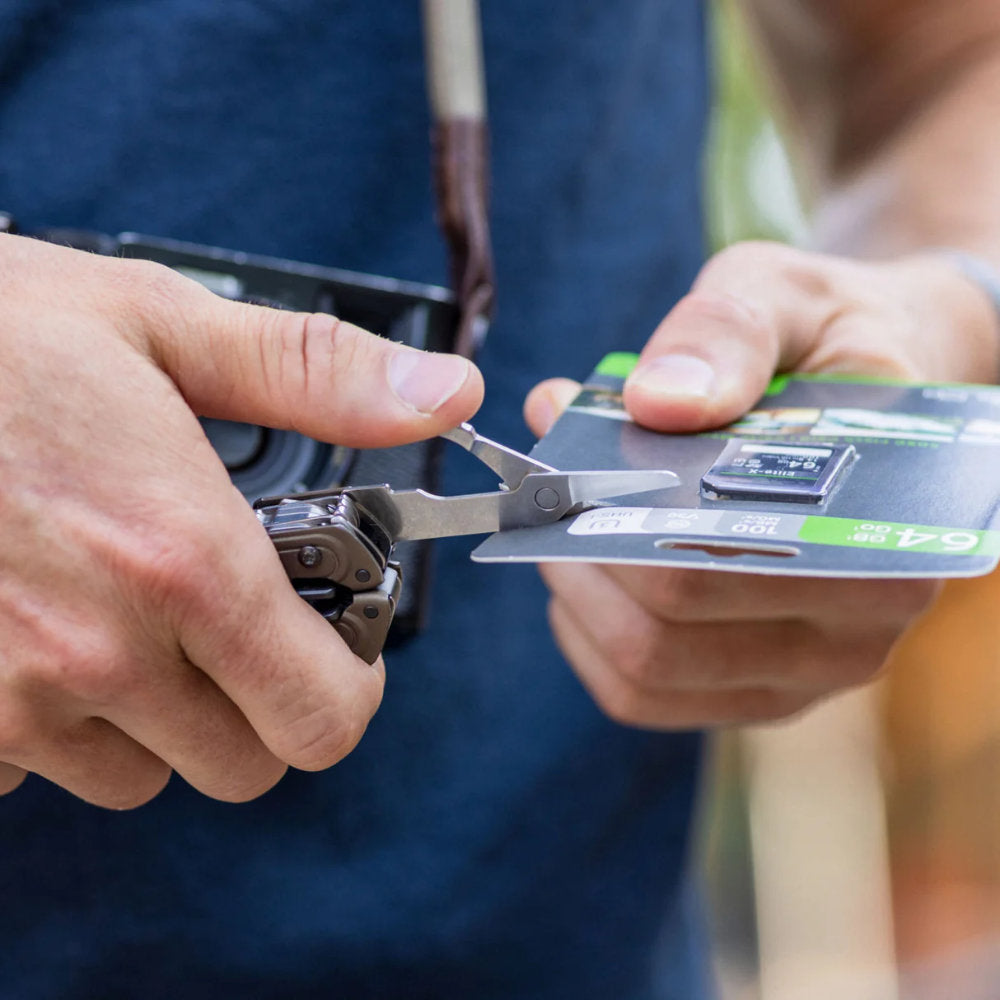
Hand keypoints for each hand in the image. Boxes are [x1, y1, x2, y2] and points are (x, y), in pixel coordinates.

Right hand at [0, 234, 482, 805]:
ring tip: (128, 614)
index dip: (348, 690)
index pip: (321, 717)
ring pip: (141, 776)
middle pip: (245, 764)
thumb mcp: (163, 327)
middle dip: (262, 705)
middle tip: (236, 625)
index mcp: (182, 557)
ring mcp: (8, 701)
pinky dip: (57, 724)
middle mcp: (98, 650)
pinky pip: (36, 771)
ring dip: (158, 717)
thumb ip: (318, 374)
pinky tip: (43, 631)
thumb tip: (448, 395)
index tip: (339, 649)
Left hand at [524, 242, 998, 726]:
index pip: (711, 566)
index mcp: (881, 537)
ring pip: (646, 674)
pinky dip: (589, 639)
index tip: (558, 467)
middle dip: (577, 557)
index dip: (610, 521)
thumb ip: (726, 334)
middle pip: (666, 632)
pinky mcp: (762, 689)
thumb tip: (655, 400)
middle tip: (543, 492)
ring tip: (557, 525)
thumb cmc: (826, 344)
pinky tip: (581, 577)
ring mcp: (807, 673)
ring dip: (576, 599)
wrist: (871, 390)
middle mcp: (858, 630)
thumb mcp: (784, 298)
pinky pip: (646, 695)